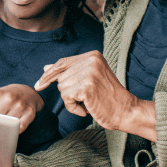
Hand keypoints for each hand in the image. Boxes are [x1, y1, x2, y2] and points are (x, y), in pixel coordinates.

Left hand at [0, 84, 43, 132]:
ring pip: (8, 124)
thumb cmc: (7, 97)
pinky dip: (16, 132)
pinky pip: (21, 127)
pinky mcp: (30, 112)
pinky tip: (11, 132)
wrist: (27, 91)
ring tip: (0, 135)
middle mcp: (9, 98)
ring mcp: (20, 105)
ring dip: (4, 130)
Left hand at [35, 51, 155, 140]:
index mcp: (92, 55)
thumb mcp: (89, 80)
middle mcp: (91, 60)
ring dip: (72, 101)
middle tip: (84, 99)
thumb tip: (46, 67)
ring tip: (89, 103)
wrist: (126, 112)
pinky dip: (74, 107)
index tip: (39, 83)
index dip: (49, 74)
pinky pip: (66, 98)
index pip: (63, 62)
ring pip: (62, 88)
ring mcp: (89, 72)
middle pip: (61, 76)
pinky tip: (87, 109)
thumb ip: (70, 72)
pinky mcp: (87, 86)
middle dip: (68, 92)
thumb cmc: (108, 98)